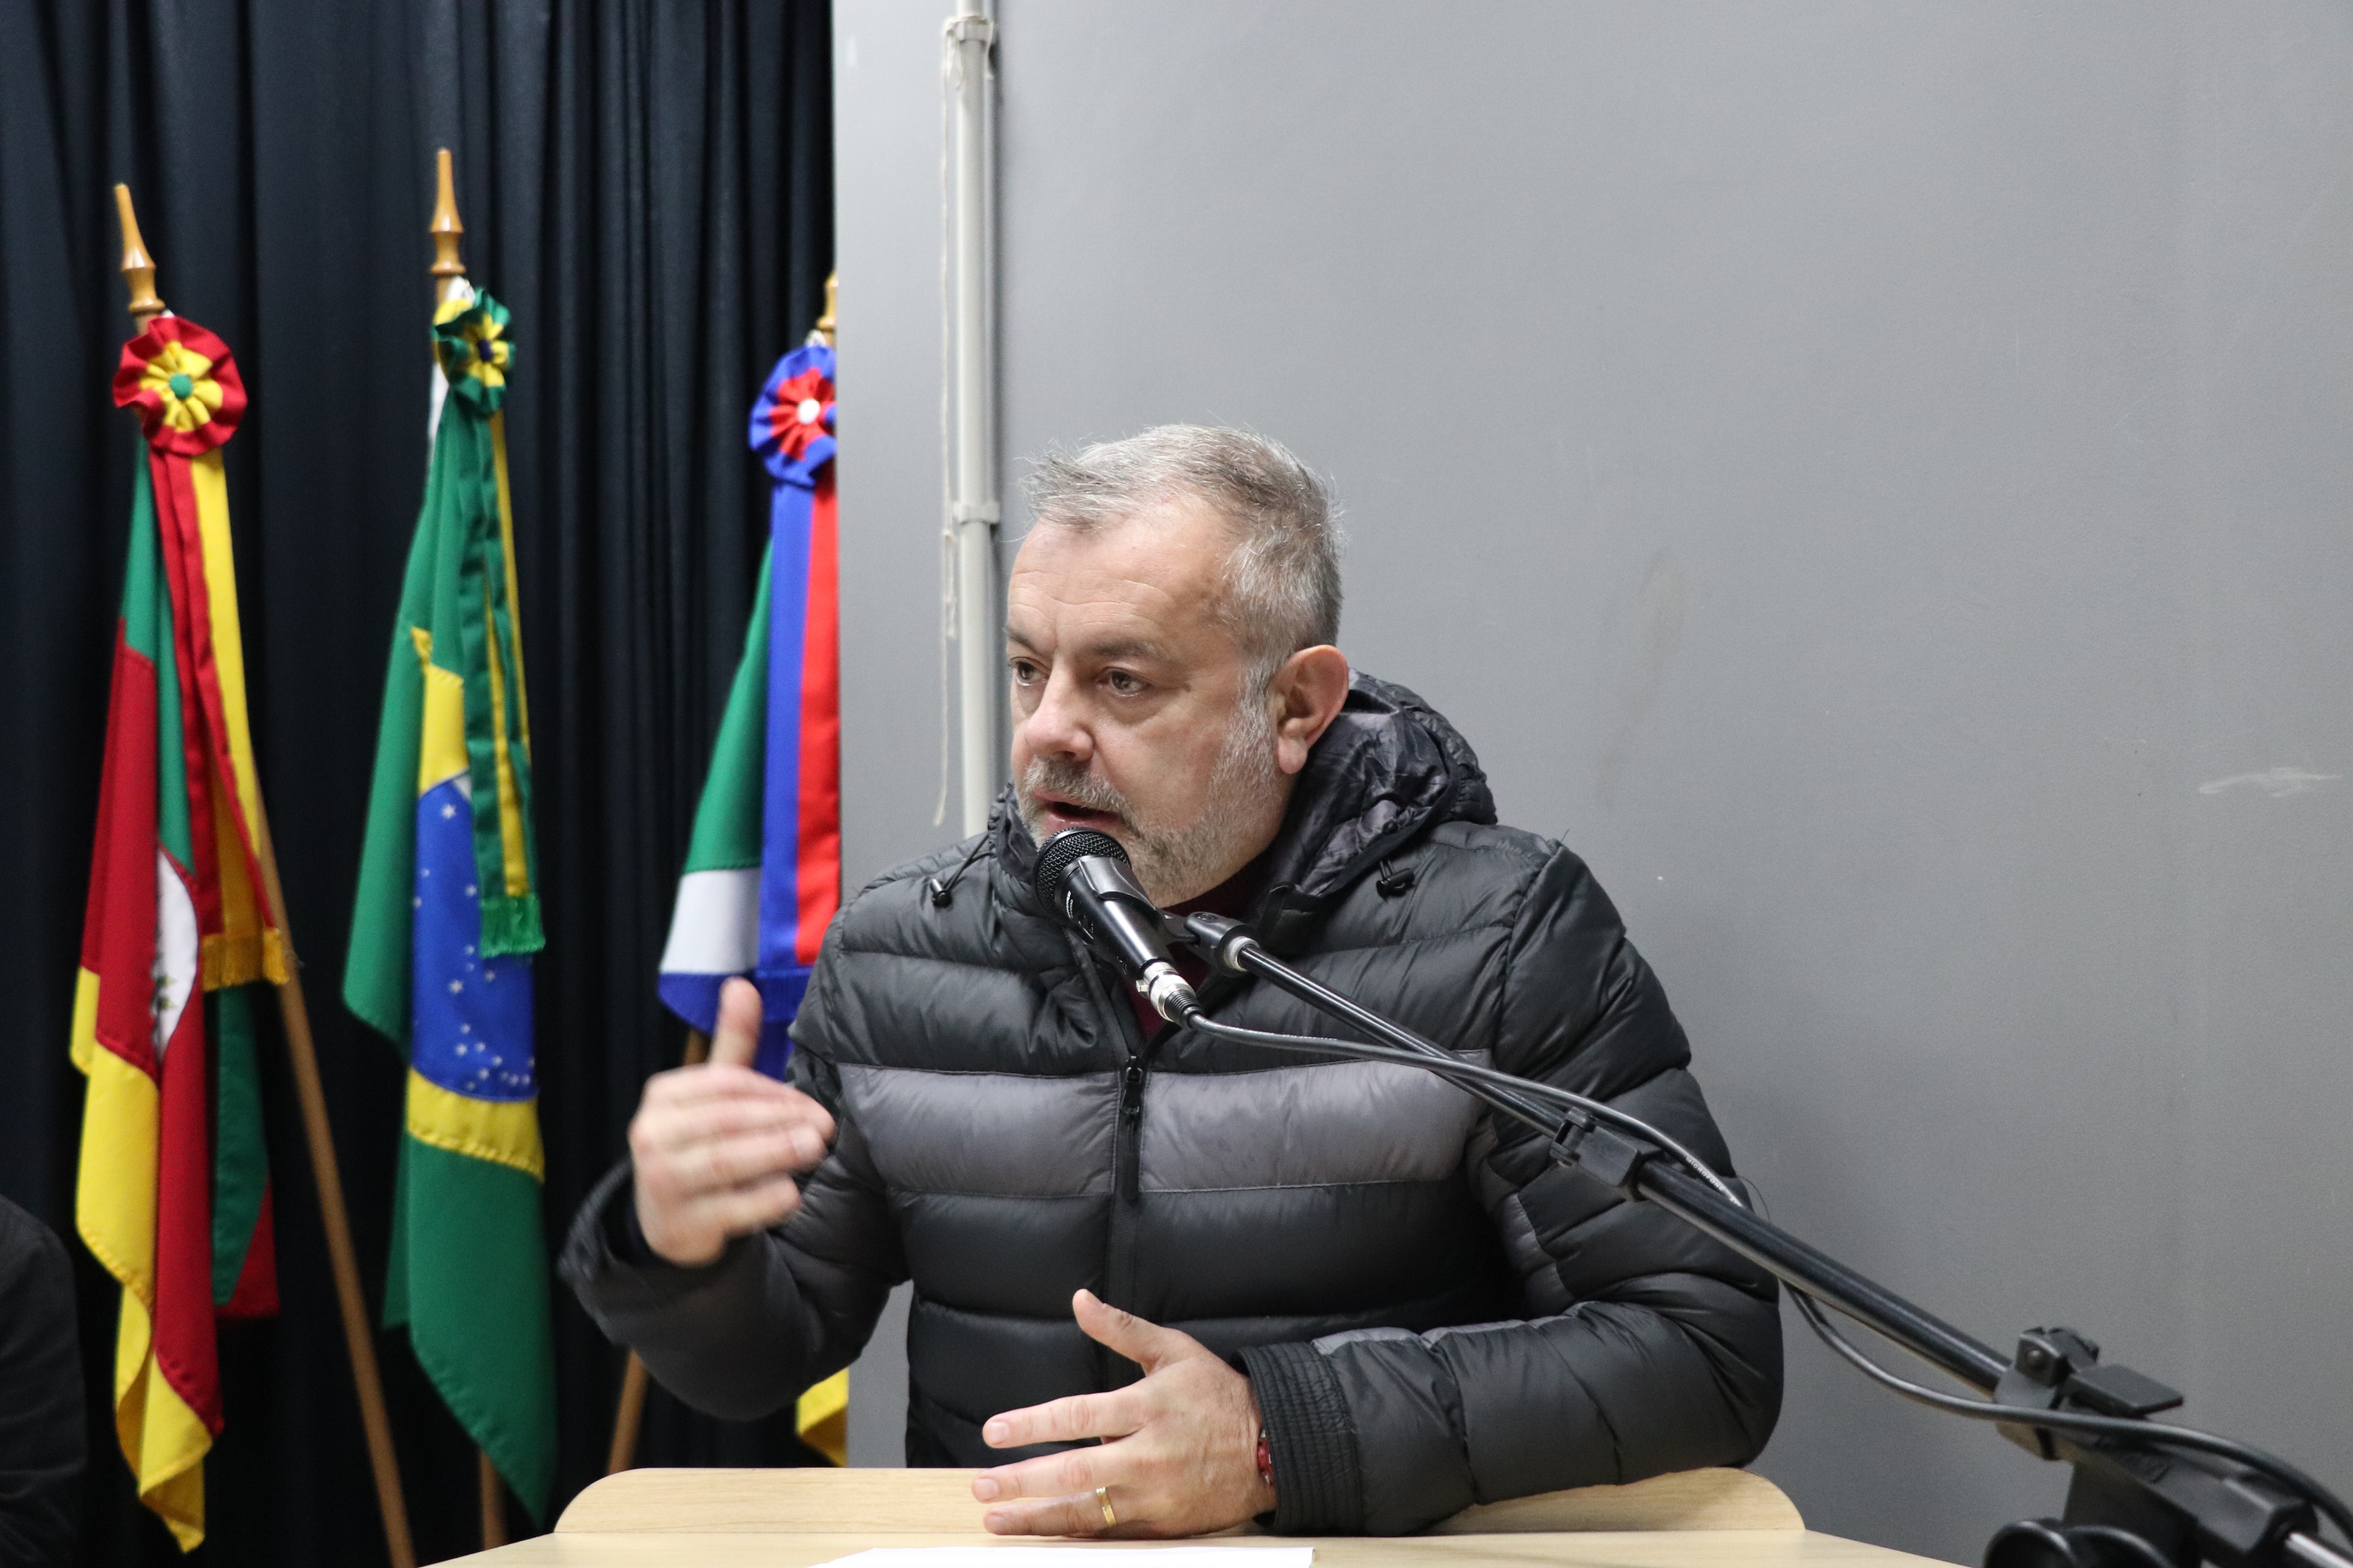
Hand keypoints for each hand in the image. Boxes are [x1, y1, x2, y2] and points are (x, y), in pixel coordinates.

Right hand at [629, 977, 835, 1265]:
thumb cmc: (699, 1143)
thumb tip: (740, 984)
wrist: (667, 1221)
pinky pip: (727, 1209)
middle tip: (824, 1127)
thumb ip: (732, 1043)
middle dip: (781, 1121)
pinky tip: (790, 1193)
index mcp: (664, 1096)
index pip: (726, 1085)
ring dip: (775, 1154)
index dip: (774, 1094)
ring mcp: (662, 1182)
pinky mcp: (679, 1224)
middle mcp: (653, 1135)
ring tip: (814, 1149)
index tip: (812, 1107)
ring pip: (724, 1161)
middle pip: (726, 1120)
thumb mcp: (712, 1093)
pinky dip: (761, 1201)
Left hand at [972, 1289, 1274, 1536]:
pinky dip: (1075, 1535)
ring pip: (1089, 1512)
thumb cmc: (1217, 1394)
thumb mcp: (1173, 1349)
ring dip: (1038, 1518)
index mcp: (1148, 1406)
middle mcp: (1150, 1454)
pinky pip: (1112, 1533)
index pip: (1078, 1415)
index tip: (994, 1432)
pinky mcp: (1164, 1523)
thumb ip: (1121, 1329)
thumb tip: (1080, 1299)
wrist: (1272, 1448)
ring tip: (998, 1519)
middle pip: (1076, 1471)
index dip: (1032, 1424)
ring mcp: (1157, 1494)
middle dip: (1024, 1481)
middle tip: (983, 1484)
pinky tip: (1044, 1535)